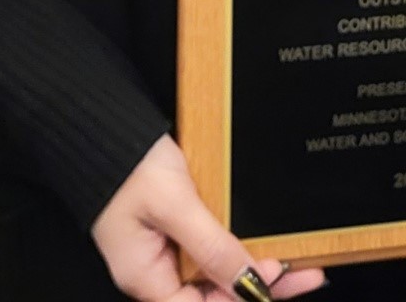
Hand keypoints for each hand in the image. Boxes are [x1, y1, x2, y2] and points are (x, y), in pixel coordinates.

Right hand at [92, 136, 325, 301]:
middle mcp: (155, 270)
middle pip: (212, 294)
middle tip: (305, 275)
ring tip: (295, 262)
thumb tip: (248, 283)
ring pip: (216, 271)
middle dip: (257, 285)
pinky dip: (236, 245)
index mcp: (146, 277)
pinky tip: (263, 241)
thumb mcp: (174, 204)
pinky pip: (210, 246)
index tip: (276, 285)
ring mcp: (165, 248)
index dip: (239, 299)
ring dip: (251, 267)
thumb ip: (210, 246)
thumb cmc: (125, 163)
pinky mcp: (174, 226)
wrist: (100, 122)